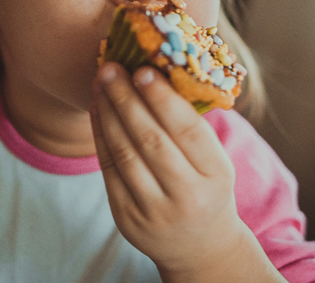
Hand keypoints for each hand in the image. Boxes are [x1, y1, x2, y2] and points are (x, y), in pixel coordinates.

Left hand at [91, 63, 282, 280]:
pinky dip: (101, 135)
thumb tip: (159, 74)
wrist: (199, 246)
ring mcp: (155, 211)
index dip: (162, 99)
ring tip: (101, 82)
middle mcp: (187, 196)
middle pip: (151, 140)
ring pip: (126, 153)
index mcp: (217, 175)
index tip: (143, 69)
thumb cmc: (208, 188)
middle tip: (112, 67)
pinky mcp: (127, 219)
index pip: (187, 130)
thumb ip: (193, 128)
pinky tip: (98, 110)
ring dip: (109, 113)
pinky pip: (110, 170)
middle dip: (127, 99)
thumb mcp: (215, 162)